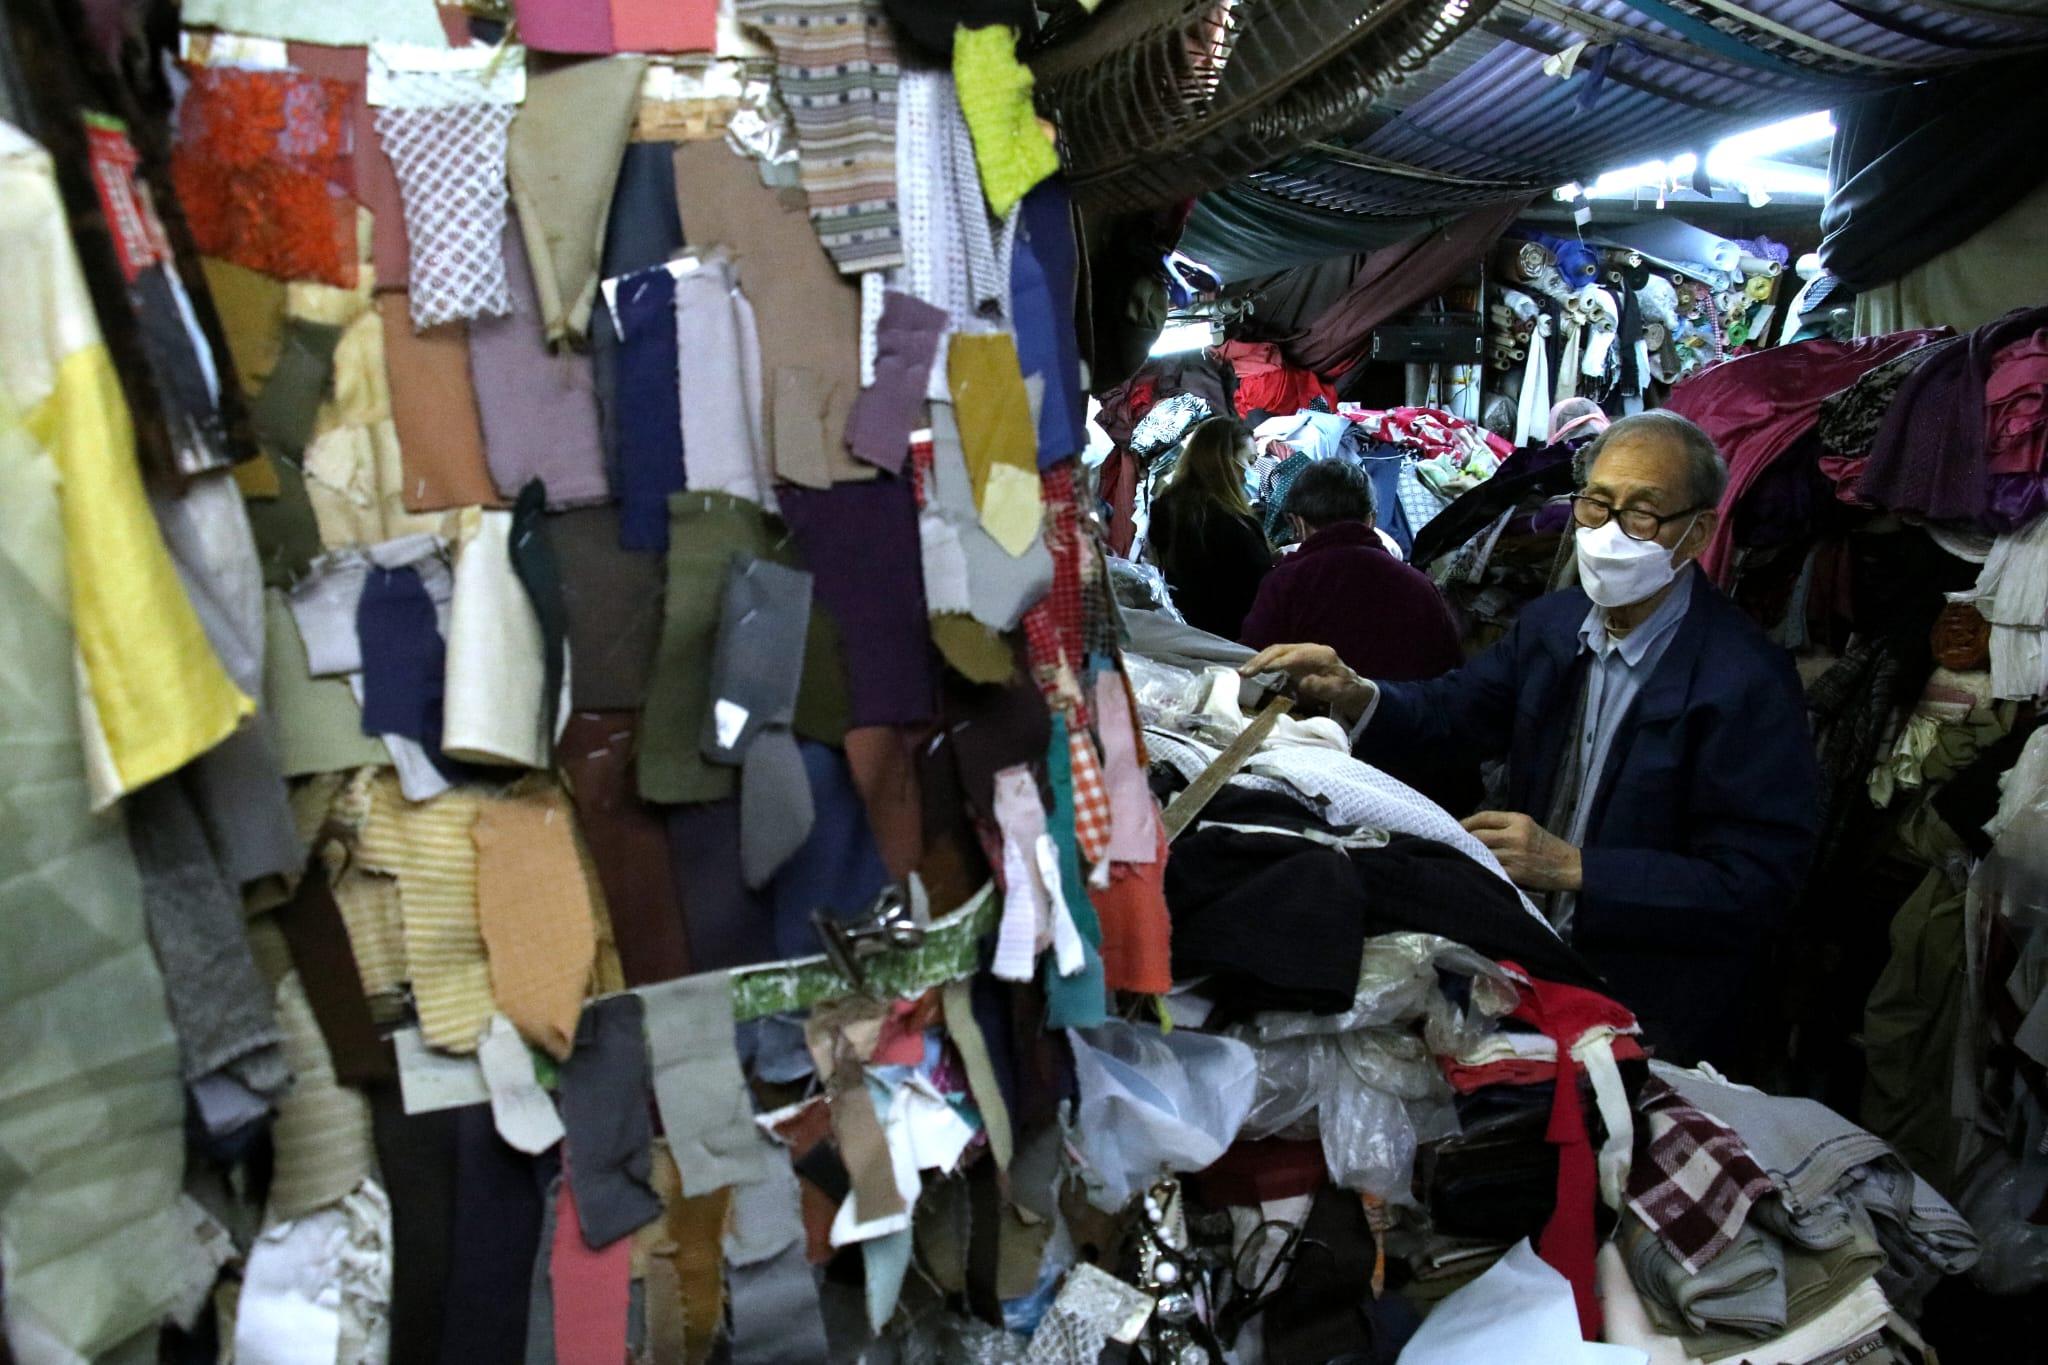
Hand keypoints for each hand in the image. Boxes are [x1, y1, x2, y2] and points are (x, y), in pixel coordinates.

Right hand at [1241, 643, 1374, 724]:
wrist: (1349, 685)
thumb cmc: (1344, 689)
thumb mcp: (1338, 691)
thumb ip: (1323, 686)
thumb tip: (1303, 681)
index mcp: (1321, 654)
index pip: (1296, 656)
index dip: (1279, 662)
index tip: (1264, 670)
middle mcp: (1309, 648)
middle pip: (1281, 649)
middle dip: (1261, 660)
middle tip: (1245, 672)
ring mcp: (1300, 651)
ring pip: (1275, 651)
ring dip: (1258, 660)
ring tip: (1243, 672)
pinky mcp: (1294, 657)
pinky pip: (1275, 656)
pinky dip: (1262, 662)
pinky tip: (1251, 670)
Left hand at [1461, 811, 1582, 892]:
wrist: (1569, 866)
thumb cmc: (1546, 846)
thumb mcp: (1528, 827)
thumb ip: (1503, 826)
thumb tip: (1472, 829)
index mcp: (1519, 820)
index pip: (1484, 817)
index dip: (1466, 822)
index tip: (1454, 827)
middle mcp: (1516, 835)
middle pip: (1478, 835)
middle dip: (1463, 839)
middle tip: (1452, 842)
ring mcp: (1515, 855)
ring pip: (1482, 852)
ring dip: (1469, 854)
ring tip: (1459, 855)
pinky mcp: (1516, 872)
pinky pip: (1490, 868)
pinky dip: (1480, 868)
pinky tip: (1474, 868)